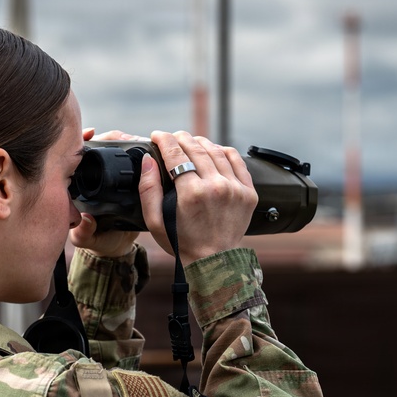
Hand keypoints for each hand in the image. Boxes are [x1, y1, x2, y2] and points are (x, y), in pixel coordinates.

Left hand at [68, 128, 139, 257]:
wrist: (119, 247)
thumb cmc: (98, 240)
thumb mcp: (87, 239)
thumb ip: (83, 233)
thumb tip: (87, 220)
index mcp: (82, 184)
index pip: (80, 156)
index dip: (85, 142)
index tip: (92, 134)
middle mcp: (97, 177)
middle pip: (103, 147)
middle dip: (112, 137)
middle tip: (124, 137)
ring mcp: (115, 178)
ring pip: (120, 150)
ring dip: (128, 141)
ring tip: (137, 139)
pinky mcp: (132, 181)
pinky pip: (136, 161)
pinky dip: (142, 150)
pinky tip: (149, 147)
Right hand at [138, 131, 256, 264]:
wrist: (214, 261)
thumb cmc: (182, 243)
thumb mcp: (154, 221)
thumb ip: (148, 189)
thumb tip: (148, 160)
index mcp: (192, 193)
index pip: (176, 154)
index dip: (164, 140)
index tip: (157, 135)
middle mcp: (216, 187)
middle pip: (196, 148)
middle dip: (180, 138)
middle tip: (171, 137)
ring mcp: (235, 188)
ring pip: (216, 151)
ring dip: (200, 142)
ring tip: (190, 143)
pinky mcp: (248, 192)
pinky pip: (236, 160)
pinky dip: (223, 151)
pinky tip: (213, 151)